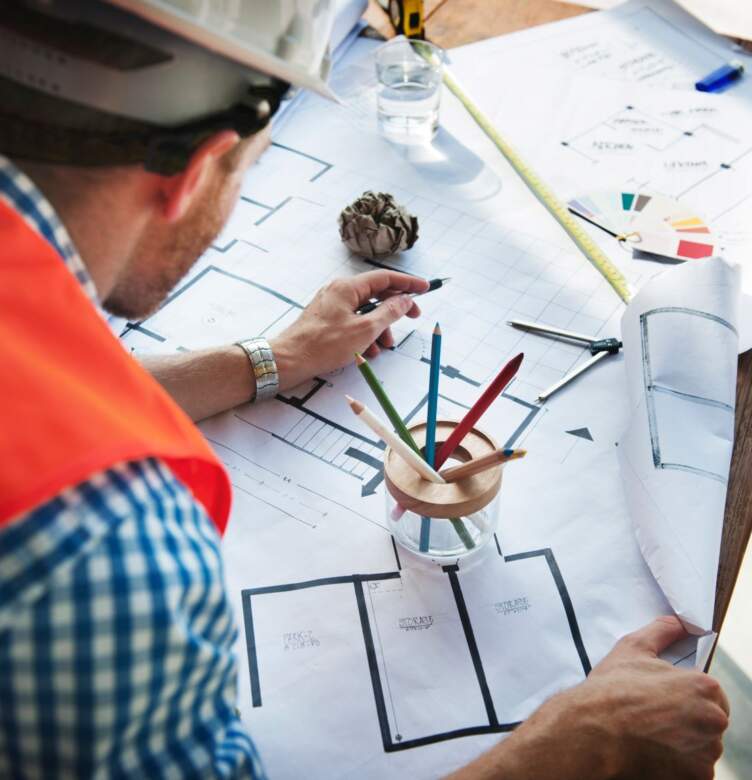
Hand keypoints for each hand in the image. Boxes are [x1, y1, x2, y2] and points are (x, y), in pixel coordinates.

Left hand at [270, 270, 428, 390]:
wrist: (289, 360)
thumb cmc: (323, 345)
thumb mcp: (365, 330)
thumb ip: (389, 313)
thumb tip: (405, 300)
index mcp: (348, 287)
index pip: (385, 278)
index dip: (408, 283)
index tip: (425, 288)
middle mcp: (339, 291)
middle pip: (376, 294)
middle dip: (395, 310)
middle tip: (413, 318)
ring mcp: (331, 305)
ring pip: (365, 311)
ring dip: (379, 328)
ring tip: (383, 347)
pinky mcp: (326, 319)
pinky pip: (353, 321)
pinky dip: (364, 334)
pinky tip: (367, 352)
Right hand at [581, 616, 728, 778]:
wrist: (594, 731)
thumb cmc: (612, 689)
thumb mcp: (633, 649)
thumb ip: (661, 631)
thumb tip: (677, 623)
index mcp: (704, 688)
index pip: (709, 692)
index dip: (683, 693)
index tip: (662, 698)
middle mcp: (713, 721)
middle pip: (708, 720)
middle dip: (686, 719)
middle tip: (654, 717)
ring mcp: (706, 753)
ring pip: (701, 746)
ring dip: (684, 742)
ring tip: (650, 734)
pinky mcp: (696, 777)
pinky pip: (693, 769)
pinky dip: (678, 764)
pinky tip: (653, 751)